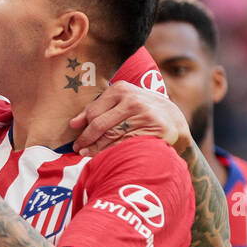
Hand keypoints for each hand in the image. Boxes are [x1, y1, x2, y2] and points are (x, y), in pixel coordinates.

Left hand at [69, 79, 192, 156]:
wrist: (172, 118)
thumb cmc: (139, 110)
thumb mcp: (121, 102)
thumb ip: (98, 109)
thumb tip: (73, 123)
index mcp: (121, 90)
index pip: (94, 112)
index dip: (82, 127)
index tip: (74, 137)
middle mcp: (132, 100)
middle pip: (101, 125)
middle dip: (86, 139)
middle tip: (78, 149)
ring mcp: (143, 115)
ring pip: (112, 137)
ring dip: (96, 149)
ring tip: (87, 154)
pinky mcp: (152, 130)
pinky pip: (126, 145)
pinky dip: (113, 152)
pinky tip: (106, 157)